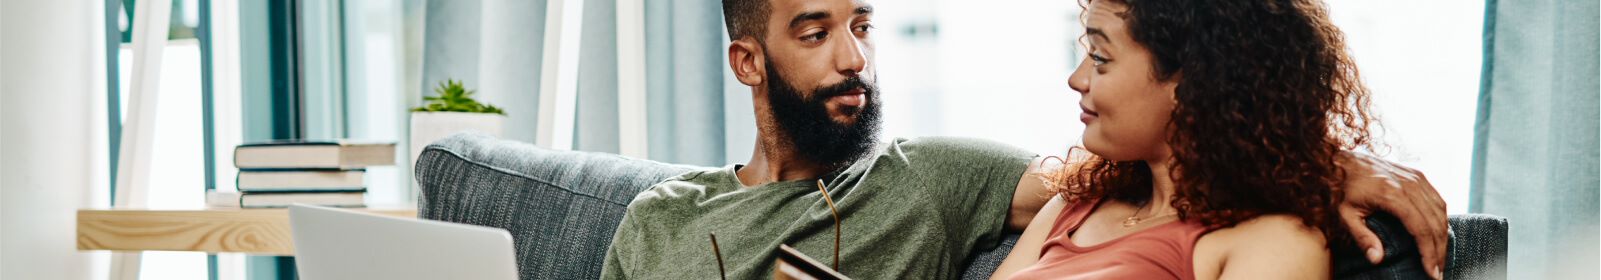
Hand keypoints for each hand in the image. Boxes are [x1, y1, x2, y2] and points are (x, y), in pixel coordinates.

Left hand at [1336, 152, 1447, 279]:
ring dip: (1443, 236)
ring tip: (1439, 257)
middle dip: (1439, 249)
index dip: (1428, 252)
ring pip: (1440, 210)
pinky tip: (1439, 235)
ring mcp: (1415, 177)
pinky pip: (1437, 199)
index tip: (1432, 272)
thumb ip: (1361, 237)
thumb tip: (1377, 259)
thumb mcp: (1344, 214)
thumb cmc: (1341, 188)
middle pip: (1434, 221)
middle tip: (1438, 272)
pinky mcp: (1417, 175)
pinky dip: (1441, 219)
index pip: (1420, 228)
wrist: (1341, 160)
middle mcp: (1409, 183)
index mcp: (1392, 193)